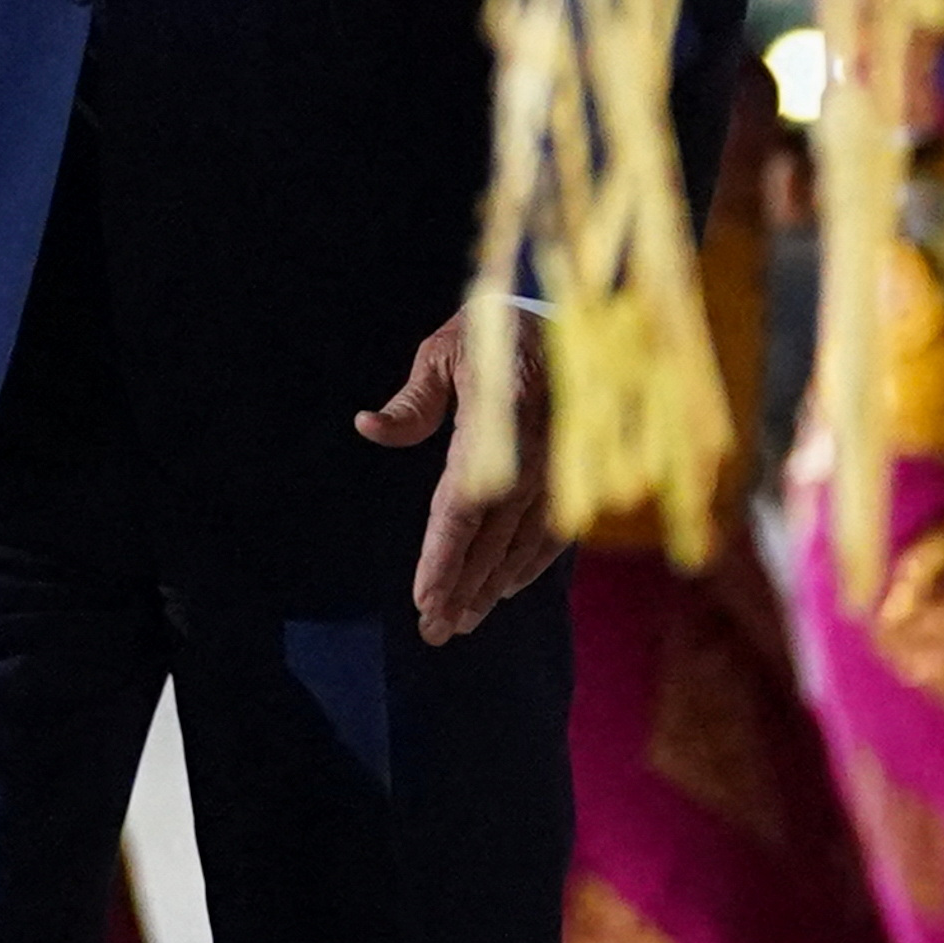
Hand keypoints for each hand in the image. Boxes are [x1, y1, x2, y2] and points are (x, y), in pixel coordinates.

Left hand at [357, 310, 563, 646]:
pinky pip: (552, 530)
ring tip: (463, 621)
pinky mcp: (575, 473)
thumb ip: (412, 400)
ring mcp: (560, 468)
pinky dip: (529, 564)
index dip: (443, 557)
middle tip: (435, 631)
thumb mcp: (445, 352)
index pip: (463, 506)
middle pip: (491, 539)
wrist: (568, 311)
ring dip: (491, 587)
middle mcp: (533, 455)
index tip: (424, 599)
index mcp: (496, 424)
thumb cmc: (495, 329)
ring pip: (521, 544)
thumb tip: (368, 427)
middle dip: (462, 589)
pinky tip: (507, 589)